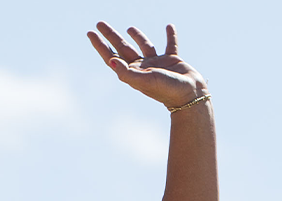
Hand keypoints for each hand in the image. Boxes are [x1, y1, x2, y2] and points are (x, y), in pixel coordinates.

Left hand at [87, 23, 205, 109]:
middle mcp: (143, 67)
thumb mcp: (145, 81)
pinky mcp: (173, 60)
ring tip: (129, 28)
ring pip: (144, 45)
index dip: (100, 45)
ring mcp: (157, 63)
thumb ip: (128, 73)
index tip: (90, 32)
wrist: (190, 96)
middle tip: (100, 23)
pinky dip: (171, 36)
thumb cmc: (167, 90)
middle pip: (123, 47)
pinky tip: (169, 26)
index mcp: (134, 72)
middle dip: (111, 35)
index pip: (112, 56)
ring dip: (137, 36)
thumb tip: (111, 61)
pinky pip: (170, 44)